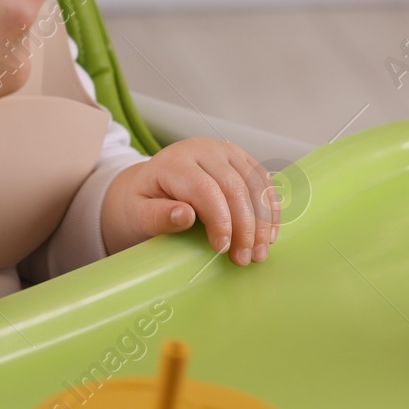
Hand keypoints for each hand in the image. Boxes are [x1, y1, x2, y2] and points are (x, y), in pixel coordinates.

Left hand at [100, 138, 278, 263]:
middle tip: (244, 258)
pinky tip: (268, 234)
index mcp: (173, 162)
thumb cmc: (143, 202)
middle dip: (244, 227)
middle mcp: (200, 150)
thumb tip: (184, 216)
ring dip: (262, 221)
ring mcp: (223, 151)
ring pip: (254, 184)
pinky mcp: (239, 158)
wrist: (148, 185)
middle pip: (234, 187)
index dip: (219, 220)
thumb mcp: (139, 213)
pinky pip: (262, 181)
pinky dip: (269, 208)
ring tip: (258, 252)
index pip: (204, 189)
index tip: (223, 249)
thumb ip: (158, 216)